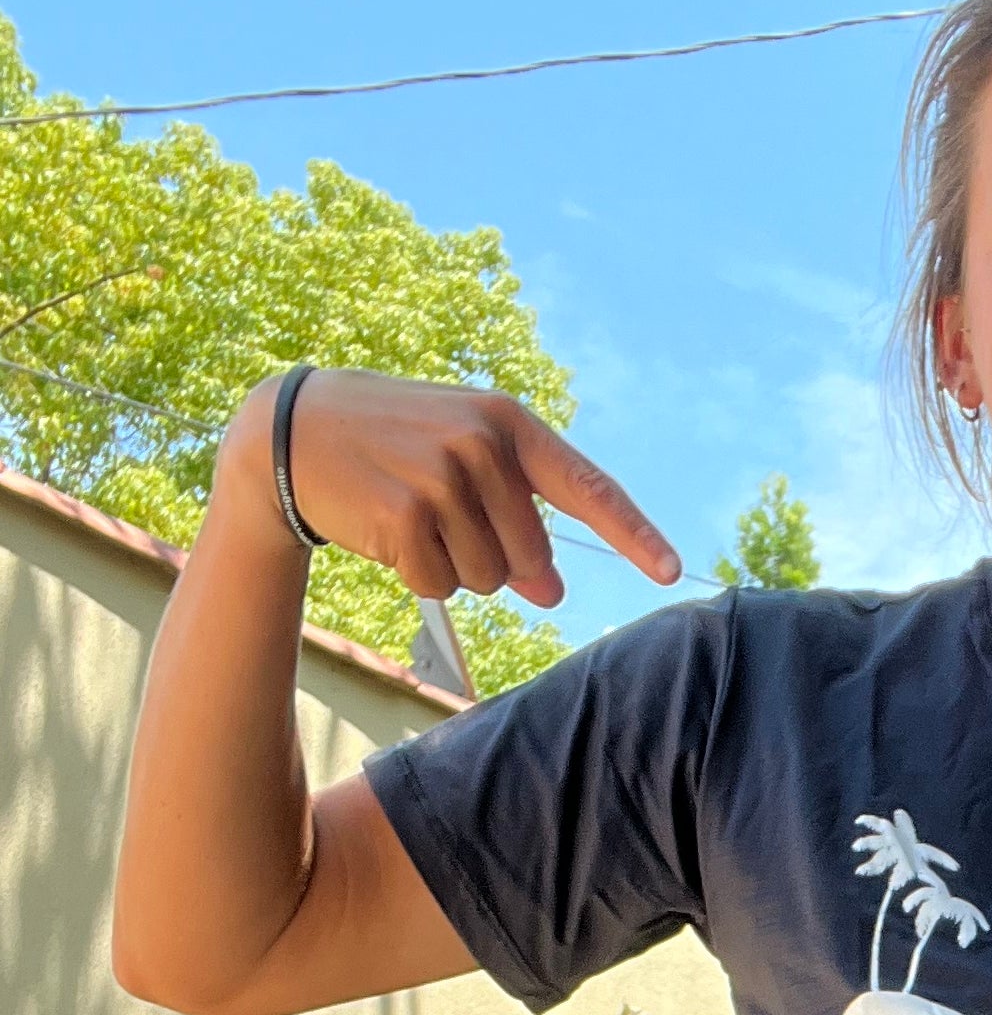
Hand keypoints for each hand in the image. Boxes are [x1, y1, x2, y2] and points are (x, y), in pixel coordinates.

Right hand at [218, 368, 680, 608]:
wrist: (295, 432)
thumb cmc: (393, 447)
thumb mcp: (462, 463)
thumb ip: (517, 518)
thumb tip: (553, 590)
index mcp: (509, 424)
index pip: (589, 487)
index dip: (633, 534)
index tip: (671, 570)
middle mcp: (483, 444)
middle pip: (531, 557)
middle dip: (496, 560)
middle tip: (442, 518)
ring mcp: (443, 477)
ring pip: (487, 577)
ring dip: (452, 566)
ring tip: (411, 515)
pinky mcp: (405, 515)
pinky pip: (441, 584)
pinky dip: (417, 574)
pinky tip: (386, 531)